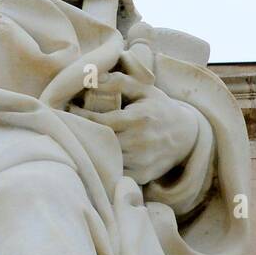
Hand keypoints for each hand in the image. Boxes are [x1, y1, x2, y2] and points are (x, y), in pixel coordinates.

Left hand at [71, 71, 198, 184]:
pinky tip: (98, 155)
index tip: (69, 111)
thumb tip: (93, 77)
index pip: (100, 121)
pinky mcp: (142, 176)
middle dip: (82, 134)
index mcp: (139, 118)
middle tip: (68, 126)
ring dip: (91, 151)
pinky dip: (105, 166)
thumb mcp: (144, 89)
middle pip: (101, 142)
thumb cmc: (159, 108)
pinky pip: (116, 174)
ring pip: (106, 160)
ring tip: (79, 140)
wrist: (187, 135)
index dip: (81, 117)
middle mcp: (140, 142)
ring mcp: (141, 162)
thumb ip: (119, 82)